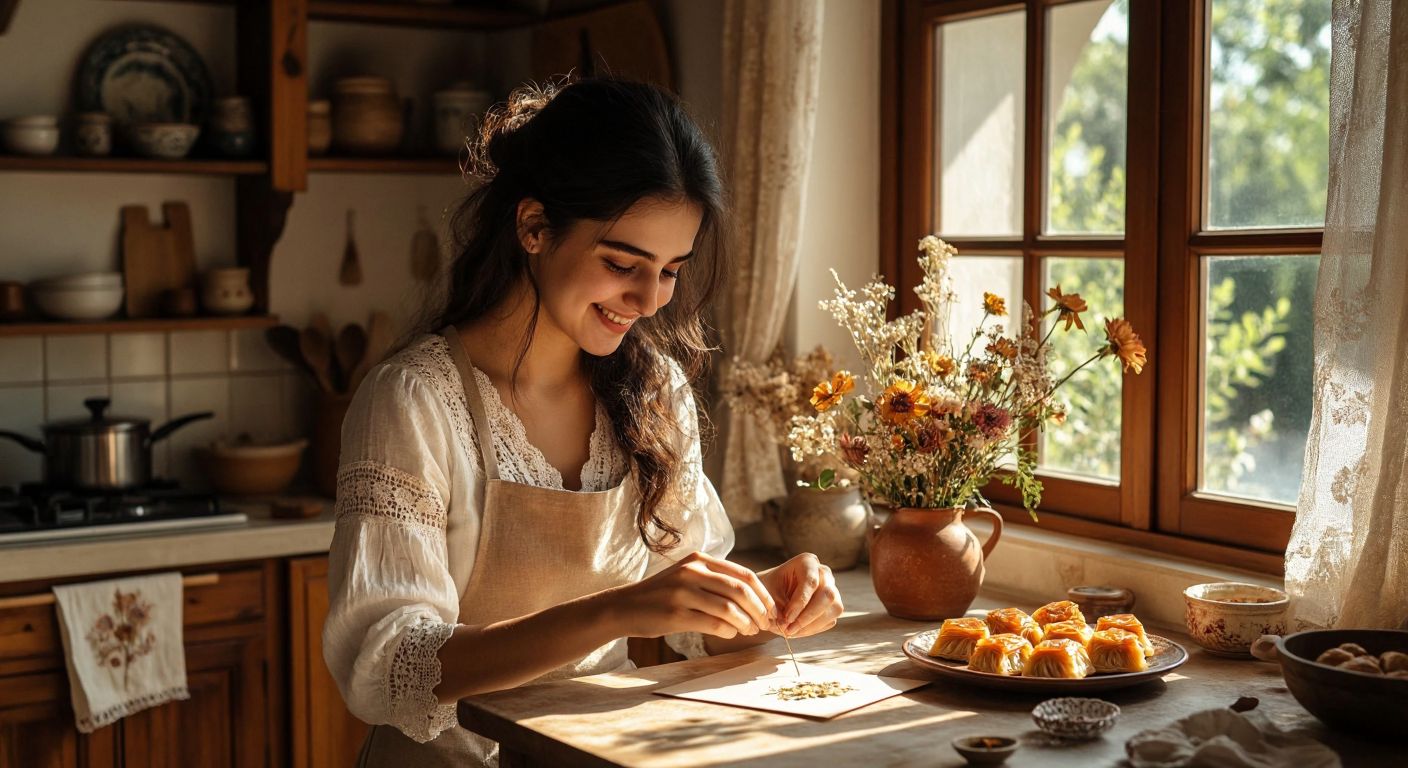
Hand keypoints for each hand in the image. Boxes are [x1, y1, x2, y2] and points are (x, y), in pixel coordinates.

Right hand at [610, 551, 777, 639]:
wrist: (625, 606)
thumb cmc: (662, 594)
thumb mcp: (687, 576)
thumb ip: (714, 579)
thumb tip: (752, 596)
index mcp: (699, 559)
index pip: (744, 574)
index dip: (763, 594)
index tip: (771, 609)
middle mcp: (692, 571)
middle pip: (740, 590)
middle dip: (760, 609)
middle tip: (767, 623)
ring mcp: (683, 592)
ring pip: (729, 608)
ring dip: (746, 623)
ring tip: (751, 630)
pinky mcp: (676, 614)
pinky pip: (713, 623)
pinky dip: (729, 631)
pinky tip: (731, 634)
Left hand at [759, 553, 842, 637]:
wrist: (774, 591)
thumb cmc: (770, 587)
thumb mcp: (768, 593)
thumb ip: (777, 607)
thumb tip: (786, 625)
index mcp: (807, 562)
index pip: (810, 582)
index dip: (799, 603)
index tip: (786, 618)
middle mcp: (824, 573)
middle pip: (827, 595)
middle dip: (808, 616)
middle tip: (789, 629)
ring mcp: (832, 589)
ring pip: (834, 609)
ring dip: (812, 625)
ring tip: (791, 632)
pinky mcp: (833, 605)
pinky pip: (830, 620)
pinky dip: (813, 629)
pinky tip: (797, 630)